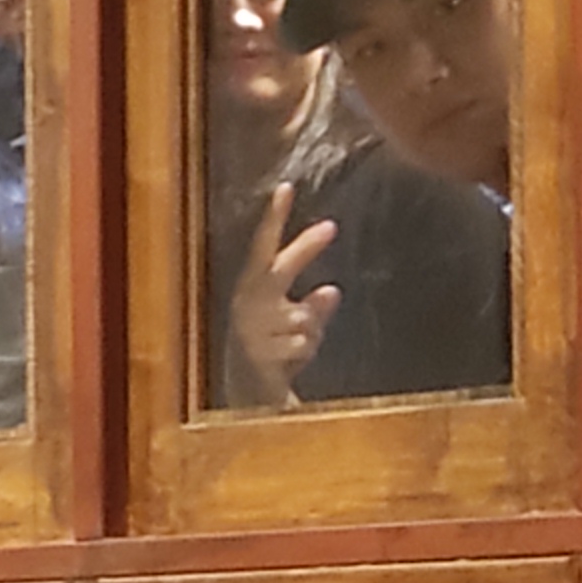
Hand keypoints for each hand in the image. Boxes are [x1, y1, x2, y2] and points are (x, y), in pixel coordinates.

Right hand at [227, 180, 338, 409]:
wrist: (250, 395)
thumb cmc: (273, 350)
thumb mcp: (293, 323)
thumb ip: (312, 307)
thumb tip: (332, 291)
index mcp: (251, 287)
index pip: (263, 246)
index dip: (274, 218)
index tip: (286, 187)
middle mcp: (249, 302)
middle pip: (282, 268)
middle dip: (304, 248)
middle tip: (330, 226)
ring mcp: (254, 328)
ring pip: (305, 315)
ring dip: (311, 329)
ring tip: (295, 345)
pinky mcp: (262, 352)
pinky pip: (306, 340)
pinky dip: (307, 349)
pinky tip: (292, 359)